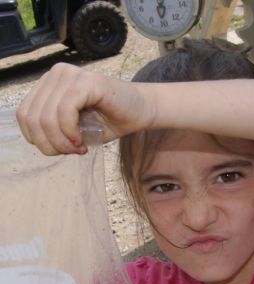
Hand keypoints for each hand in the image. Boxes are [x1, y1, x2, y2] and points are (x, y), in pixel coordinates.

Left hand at [16, 63, 154, 154]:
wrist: (141, 111)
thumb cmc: (110, 120)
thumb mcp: (74, 129)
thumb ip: (54, 130)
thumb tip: (42, 143)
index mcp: (49, 84)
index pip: (24, 115)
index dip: (38, 140)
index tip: (62, 150)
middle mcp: (56, 74)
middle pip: (33, 118)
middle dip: (50, 144)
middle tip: (71, 152)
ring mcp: (70, 75)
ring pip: (46, 117)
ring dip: (62, 142)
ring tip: (78, 148)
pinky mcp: (86, 81)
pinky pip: (65, 111)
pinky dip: (70, 132)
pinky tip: (81, 141)